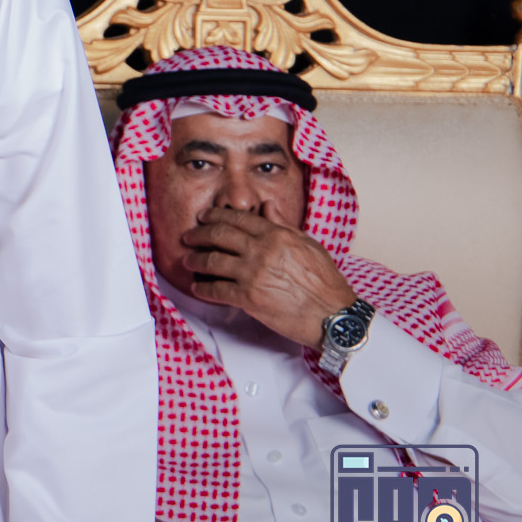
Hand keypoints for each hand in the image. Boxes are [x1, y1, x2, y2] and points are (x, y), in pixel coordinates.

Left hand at [180, 207, 356, 345]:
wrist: (333, 315)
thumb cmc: (325, 282)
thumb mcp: (309, 245)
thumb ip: (283, 225)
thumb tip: (266, 205)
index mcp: (276, 235)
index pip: (238, 218)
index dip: (216, 216)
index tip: (204, 217)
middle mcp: (261, 251)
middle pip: (219, 236)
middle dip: (198, 234)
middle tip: (187, 237)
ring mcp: (253, 274)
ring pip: (212, 261)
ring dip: (195, 260)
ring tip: (187, 261)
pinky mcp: (248, 298)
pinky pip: (216, 290)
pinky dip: (203, 288)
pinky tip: (197, 287)